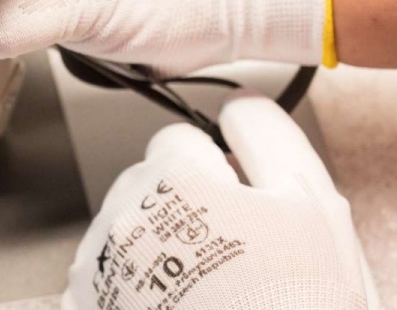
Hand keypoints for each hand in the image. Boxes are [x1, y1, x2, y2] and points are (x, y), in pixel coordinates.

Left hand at [64, 92, 377, 309]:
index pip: (180, 140)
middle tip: (231, 256)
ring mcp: (102, 267)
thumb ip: (268, 137)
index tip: (238, 205)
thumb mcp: (309, 202)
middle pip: (147, 184)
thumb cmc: (296, 303)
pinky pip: (105, 279)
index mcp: (177, 177)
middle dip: (182, 206)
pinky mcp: (87, 306)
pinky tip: (176, 308)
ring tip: (206, 293)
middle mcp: (126, 214)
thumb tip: (239, 107)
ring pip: (124, 230)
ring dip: (154, 247)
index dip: (217, 171)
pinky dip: (131, 290)